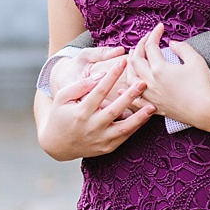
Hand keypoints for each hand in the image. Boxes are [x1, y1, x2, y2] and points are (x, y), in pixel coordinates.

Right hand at [38, 56, 154, 160]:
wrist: (58, 144)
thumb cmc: (61, 115)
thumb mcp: (62, 98)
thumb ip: (81, 86)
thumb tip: (101, 76)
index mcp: (80, 113)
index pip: (98, 91)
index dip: (112, 76)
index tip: (123, 62)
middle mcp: (91, 127)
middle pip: (114, 110)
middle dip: (130, 96)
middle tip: (143, 83)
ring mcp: (100, 139)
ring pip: (123, 128)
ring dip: (140, 117)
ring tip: (152, 105)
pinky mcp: (108, 147)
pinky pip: (125, 137)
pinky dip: (136, 127)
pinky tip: (146, 116)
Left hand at [130, 24, 209, 128]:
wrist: (206, 110)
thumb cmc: (203, 84)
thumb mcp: (196, 60)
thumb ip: (183, 48)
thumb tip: (172, 43)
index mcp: (160, 68)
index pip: (151, 46)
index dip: (155, 34)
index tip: (160, 27)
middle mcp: (150, 81)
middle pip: (136, 60)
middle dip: (140, 46)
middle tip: (146, 39)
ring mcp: (150, 95)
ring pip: (131, 78)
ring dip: (130, 65)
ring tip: (133, 57)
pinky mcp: (154, 106)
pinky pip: (135, 99)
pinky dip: (128, 92)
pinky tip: (123, 88)